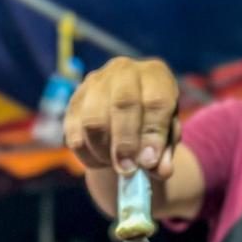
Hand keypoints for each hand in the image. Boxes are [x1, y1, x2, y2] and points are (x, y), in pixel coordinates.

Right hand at [64, 56, 179, 177]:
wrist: (127, 112)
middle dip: (125, 143)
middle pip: (122, 104)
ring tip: (117, 166)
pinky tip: (102, 161)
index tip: (149, 162)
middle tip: (128, 169)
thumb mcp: (167, 136)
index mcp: (155, 74)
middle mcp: (124, 70)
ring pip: (93, 121)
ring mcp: (95, 83)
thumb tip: (160, 170)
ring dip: (105, 151)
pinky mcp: (74, 102)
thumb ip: (165, 153)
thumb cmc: (153, 123)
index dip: (153, 134)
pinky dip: (88, 155)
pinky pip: (75, 135)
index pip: (156, 100)